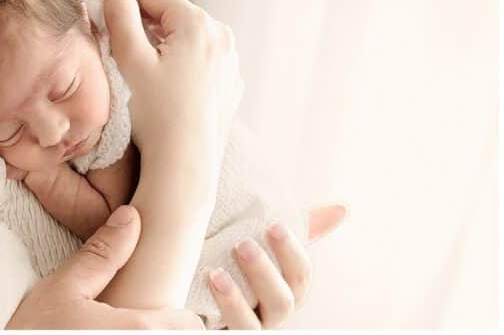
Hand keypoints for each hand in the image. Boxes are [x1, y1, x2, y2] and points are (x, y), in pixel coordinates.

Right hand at [7, 205, 204, 328]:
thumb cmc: (30, 330)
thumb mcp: (63, 288)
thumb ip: (102, 254)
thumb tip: (131, 216)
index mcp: (135, 331)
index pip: (190, 324)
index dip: (175, 314)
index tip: (153, 310)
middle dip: (167, 330)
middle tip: (138, 323)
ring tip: (122, 331)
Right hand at [99, 0, 242, 158]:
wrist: (185, 165)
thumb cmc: (155, 114)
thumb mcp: (130, 59)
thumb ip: (119, 15)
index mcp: (198, 23)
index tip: (99, 10)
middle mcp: (222, 35)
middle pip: (170, 14)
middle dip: (140, 21)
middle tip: (111, 39)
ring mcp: (230, 61)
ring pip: (184, 37)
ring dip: (158, 41)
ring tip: (133, 64)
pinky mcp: (230, 83)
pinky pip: (199, 59)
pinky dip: (177, 61)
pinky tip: (159, 84)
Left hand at [207, 204, 348, 328]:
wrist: (201, 303)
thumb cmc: (241, 269)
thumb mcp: (268, 249)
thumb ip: (300, 231)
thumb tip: (341, 208)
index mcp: (285, 292)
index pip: (300, 277)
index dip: (290, 253)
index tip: (273, 226)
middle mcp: (269, 316)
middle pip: (280, 304)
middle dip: (264, 274)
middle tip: (242, 244)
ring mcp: (244, 329)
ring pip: (249, 326)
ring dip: (234, 302)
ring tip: (215, 274)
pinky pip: (216, 334)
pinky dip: (204, 322)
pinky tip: (189, 308)